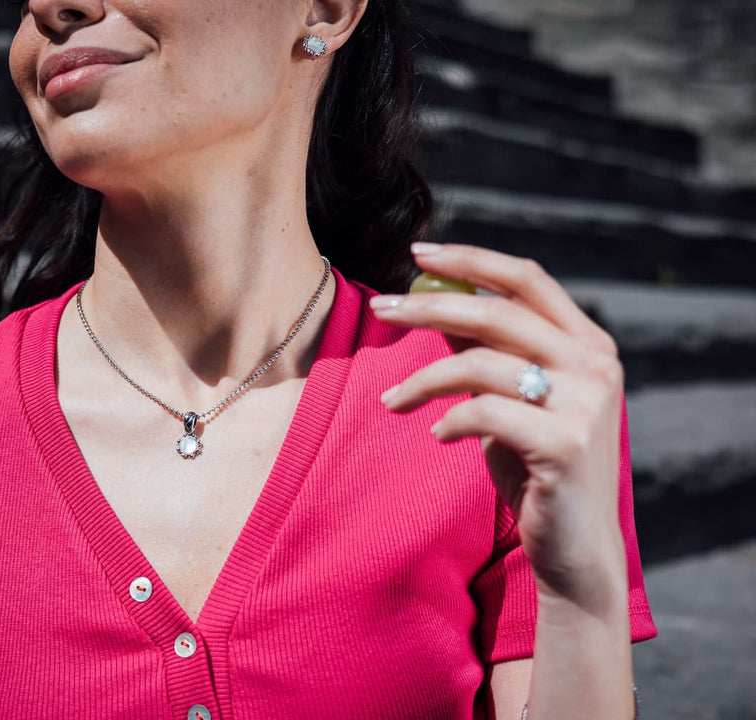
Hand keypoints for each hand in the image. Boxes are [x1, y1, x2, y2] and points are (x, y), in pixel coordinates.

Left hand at [371, 243, 627, 614]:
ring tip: (392, 401)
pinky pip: (484, 412)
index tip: (417, 254)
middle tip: (378, 308)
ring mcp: (586, 404)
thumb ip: (485, 352)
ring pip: (480, 364)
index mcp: (588, 344)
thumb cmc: (535, 468)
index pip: (527, 278)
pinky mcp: (565, 444)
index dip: (471, 260)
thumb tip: (433, 303)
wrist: (574, 548)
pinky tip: (438, 436)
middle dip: (427, 307)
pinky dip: (449, 420)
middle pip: (497, 312)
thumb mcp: (510, 400)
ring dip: (422, 380)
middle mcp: (596, 365)